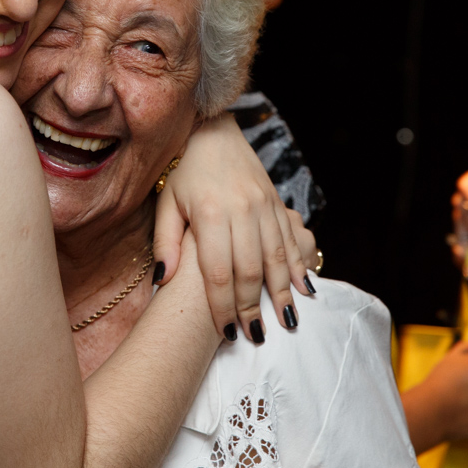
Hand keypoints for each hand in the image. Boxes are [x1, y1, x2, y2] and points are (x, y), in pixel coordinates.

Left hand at [154, 115, 312, 342]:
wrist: (211, 131)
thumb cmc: (182, 171)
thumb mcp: (165, 203)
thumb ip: (165, 243)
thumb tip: (163, 281)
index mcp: (210, 214)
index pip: (219, 273)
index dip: (223, 307)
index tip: (226, 333)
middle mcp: (241, 211)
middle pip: (250, 271)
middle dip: (252, 307)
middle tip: (254, 336)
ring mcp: (263, 206)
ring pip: (277, 257)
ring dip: (282, 293)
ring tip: (285, 323)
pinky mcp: (276, 202)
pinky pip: (291, 239)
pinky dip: (298, 266)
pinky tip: (305, 289)